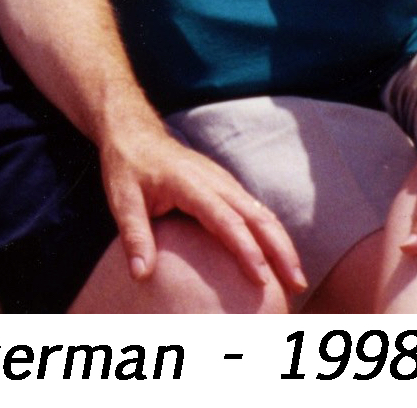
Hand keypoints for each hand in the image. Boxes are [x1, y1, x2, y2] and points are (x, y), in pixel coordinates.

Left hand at [99, 123, 306, 293]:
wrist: (132, 131)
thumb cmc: (125, 165)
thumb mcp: (120, 198)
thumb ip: (133, 235)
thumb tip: (141, 275)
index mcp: (190, 183)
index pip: (226, 219)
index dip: (246, 249)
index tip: (262, 279)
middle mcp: (215, 180)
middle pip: (257, 216)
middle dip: (281, 251)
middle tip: (296, 286)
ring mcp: (224, 181)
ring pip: (263, 213)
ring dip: (283, 245)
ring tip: (296, 281)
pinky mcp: (226, 186)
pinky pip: (256, 210)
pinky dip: (273, 235)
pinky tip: (280, 259)